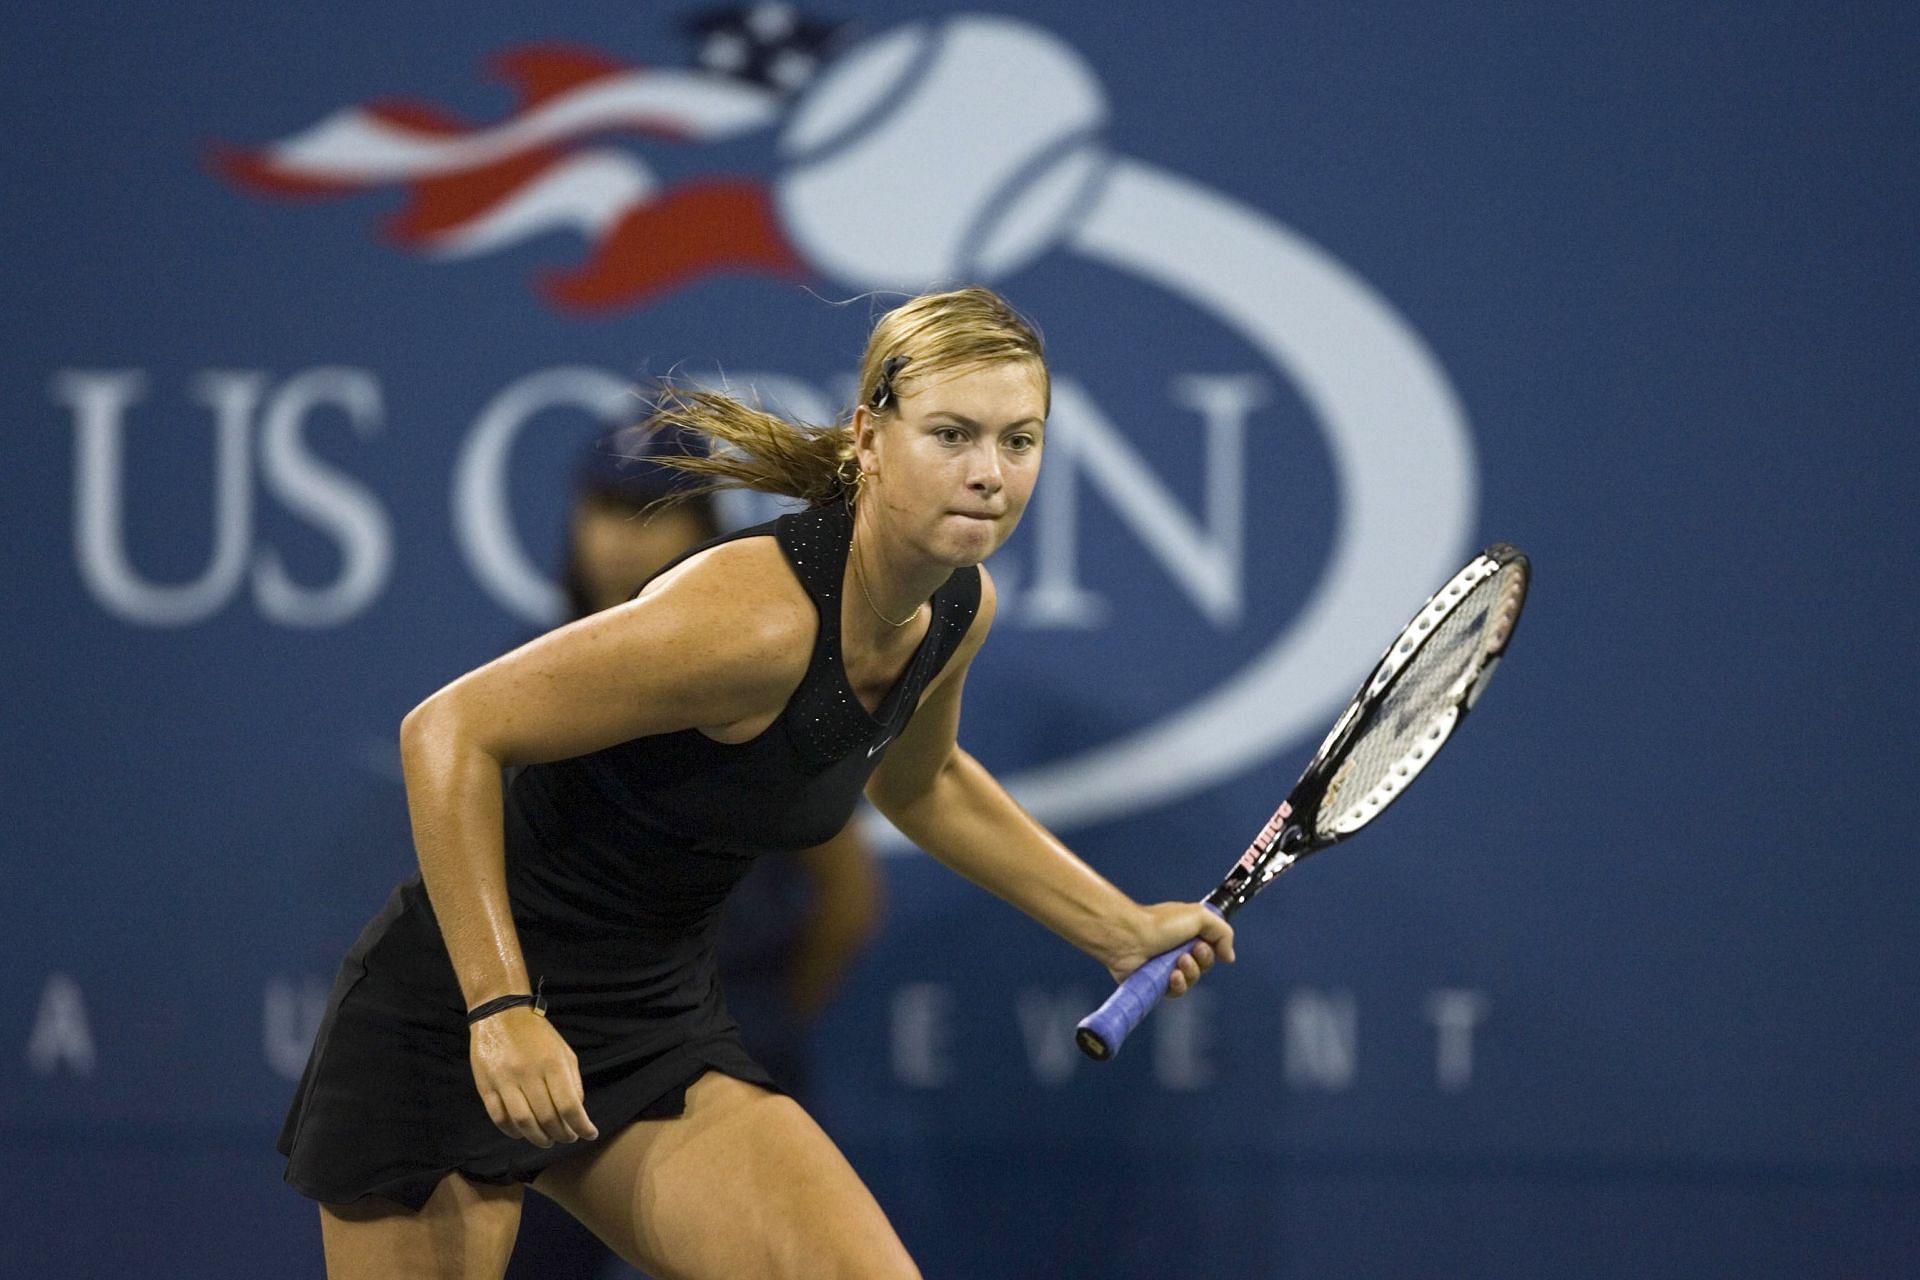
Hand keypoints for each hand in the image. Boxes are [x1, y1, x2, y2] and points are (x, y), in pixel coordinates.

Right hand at [469, 1006, 599, 1147]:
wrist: (500, 1013)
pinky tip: (523, 1133)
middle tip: (567, 1139)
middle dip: (561, 1135)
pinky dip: (513, 1132)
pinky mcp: (485, 1085)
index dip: (581, 1126)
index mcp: (552, 1063)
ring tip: (547, 1141)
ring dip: (538, 1138)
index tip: (589, 1134)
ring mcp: (504, 1080)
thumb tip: (578, 1112)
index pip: (569, 1105)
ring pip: (523, 1122)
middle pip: (547, 1118)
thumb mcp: (563, 1051)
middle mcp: (528, 1072)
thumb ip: (573, 1081)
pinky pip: (499, 1118)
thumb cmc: (537, 1034)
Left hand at [1105, 902, 1236, 995]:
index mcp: (1188, 934)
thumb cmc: (1160, 923)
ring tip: (1178, 962)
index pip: (1211, 949)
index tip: (1202, 944)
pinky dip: (1178, 985)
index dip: (1212, 950)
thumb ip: (1223, 932)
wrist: (1130, 938)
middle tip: (1189, 952)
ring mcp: (1167, 967)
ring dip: (1190, 973)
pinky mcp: (1157, 983)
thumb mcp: (1200, 916)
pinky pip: (1177, 992)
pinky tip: (1171, 976)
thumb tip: (1229, 956)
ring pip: (1192, 981)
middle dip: (1201, 961)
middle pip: (1204, 966)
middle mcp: (1178, 950)